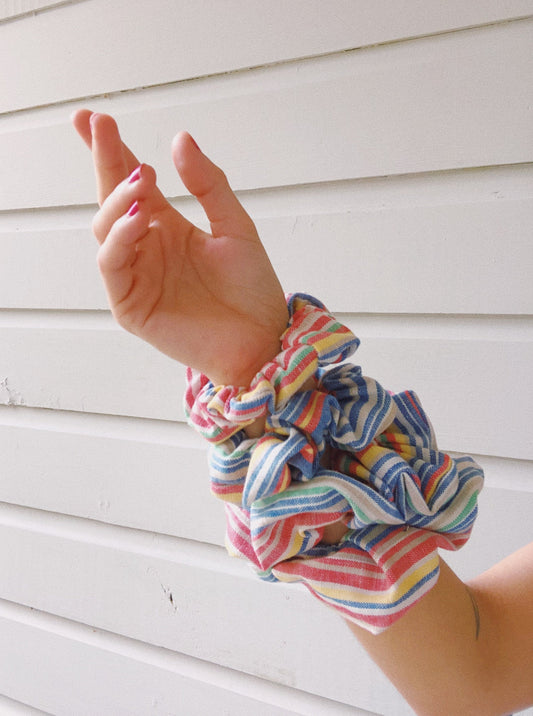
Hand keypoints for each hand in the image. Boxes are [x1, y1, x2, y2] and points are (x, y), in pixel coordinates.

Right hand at [71, 110, 287, 385]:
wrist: (263, 339)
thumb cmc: (252, 289)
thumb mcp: (235, 226)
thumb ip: (209, 185)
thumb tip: (180, 139)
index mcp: (167, 227)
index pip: (131, 183)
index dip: (112, 150)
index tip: (96, 117)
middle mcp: (147, 247)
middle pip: (112, 198)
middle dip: (102, 161)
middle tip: (101, 126)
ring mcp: (136, 276)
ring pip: (106, 229)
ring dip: (118, 200)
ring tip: (141, 179)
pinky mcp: (131, 306)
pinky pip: (113, 265)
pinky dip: (121, 239)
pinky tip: (140, 219)